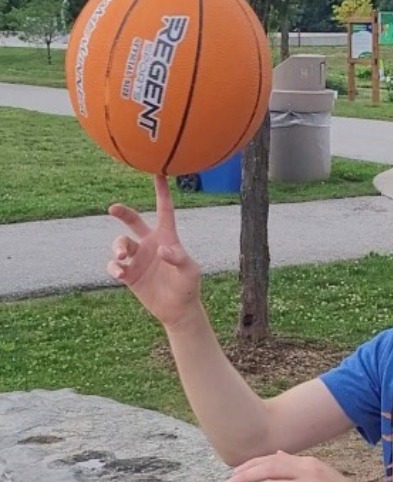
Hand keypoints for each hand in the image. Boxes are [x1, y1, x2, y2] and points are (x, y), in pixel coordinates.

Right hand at [107, 176, 201, 328]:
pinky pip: (114, 265)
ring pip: (120, 244)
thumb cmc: (188, 286)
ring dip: (118, 247)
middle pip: (133, 222)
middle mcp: (151, 244)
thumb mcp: (189, 272)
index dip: (162, 192)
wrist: (177, 309)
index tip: (159, 172)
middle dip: (123, 213)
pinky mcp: (129, 274)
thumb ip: (178, 258)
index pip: (164, 210)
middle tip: (113, 208)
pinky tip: (120, 273)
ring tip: (122, 257)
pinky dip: (114, 267)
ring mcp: (138, 258)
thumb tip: (161, 250)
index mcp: (167, 237)